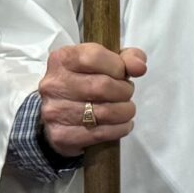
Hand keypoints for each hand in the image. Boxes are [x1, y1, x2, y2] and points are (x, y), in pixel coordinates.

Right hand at [37, 43, 144, 158]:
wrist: (59, 115)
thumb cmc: (86, 82)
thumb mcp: (105, 62)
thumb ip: (127, 58)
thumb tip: (139, 67)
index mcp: (62, 59)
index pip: (94, 57)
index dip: (117, 66)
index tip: (122, 74)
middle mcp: (54, 84)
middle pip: (101, 86)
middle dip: (124, 91)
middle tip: (126, 94)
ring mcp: (54, 111)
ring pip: (103, 112)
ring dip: (124, 112)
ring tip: (126, 109)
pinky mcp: (60, 135)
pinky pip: (99, 133)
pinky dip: (118, 129)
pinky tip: (121, 125)